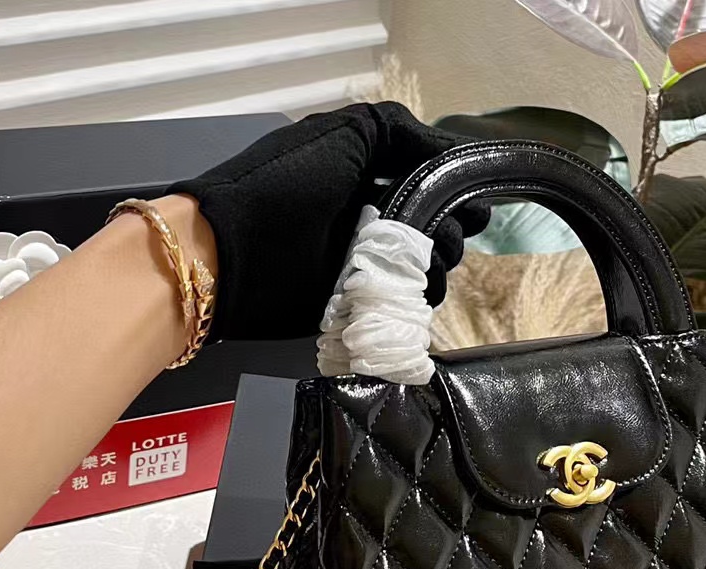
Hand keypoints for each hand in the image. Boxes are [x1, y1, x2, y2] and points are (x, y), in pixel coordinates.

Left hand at [168, 102, 488, 339]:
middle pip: (430, 222)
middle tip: (456, 235)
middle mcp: (363, 213)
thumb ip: (398, 132)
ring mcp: (359, 259)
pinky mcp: (352, 300)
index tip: (475, 201)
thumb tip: (449, 149)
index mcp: (360, 170)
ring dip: (441, 262)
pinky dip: (419, 297)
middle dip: (452, 227)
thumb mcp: (344, 134)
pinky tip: (422, 291)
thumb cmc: (284, 184)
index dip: (452, 188)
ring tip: (437, 263)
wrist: (229, 252)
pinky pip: (400, 299)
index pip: (423, 178)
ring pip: (422, 263)